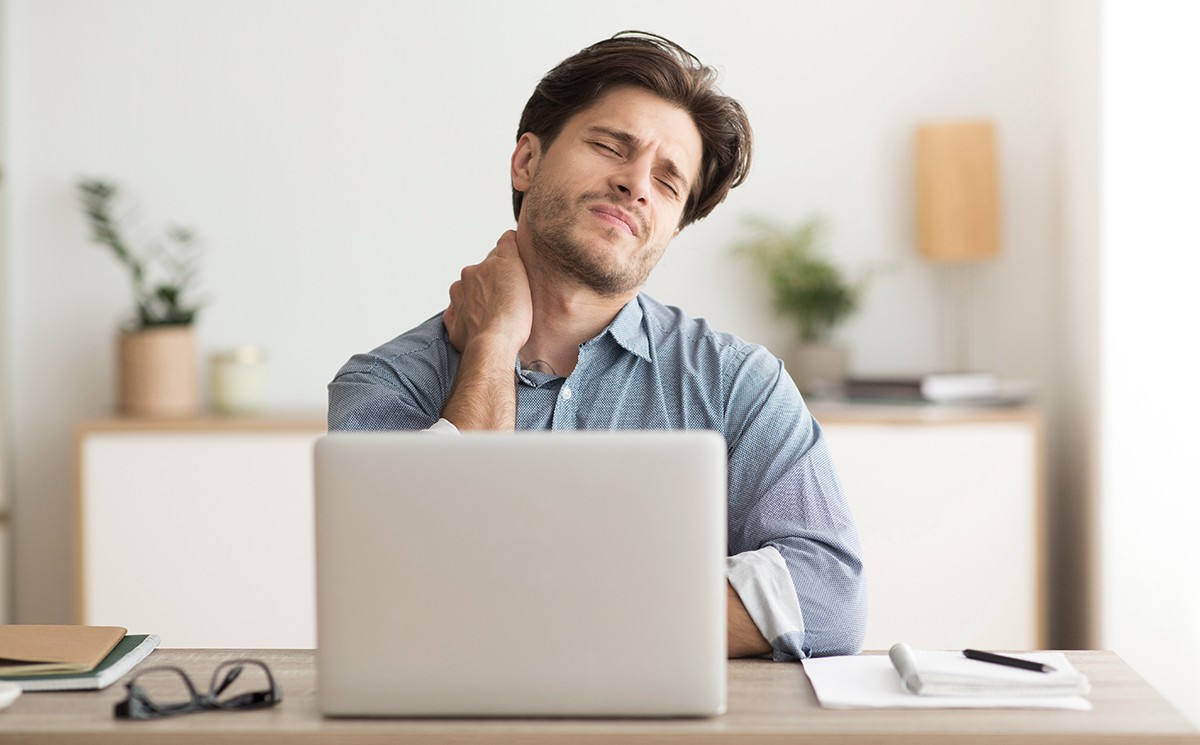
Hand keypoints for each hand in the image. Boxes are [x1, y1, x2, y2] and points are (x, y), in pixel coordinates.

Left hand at [443, 230, 532, 355]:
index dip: (507, 269)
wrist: (495, 344)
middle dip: (491, 286)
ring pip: (469, 300)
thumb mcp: (513, 267)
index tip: (515, 278)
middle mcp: (461, 286)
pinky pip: (461, 322)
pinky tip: (484, 327)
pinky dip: (470, 322)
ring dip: (480, 303)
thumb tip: (506, 235)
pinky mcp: (455, 330)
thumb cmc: (509, 310)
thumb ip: (507, 246)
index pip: (492, 261)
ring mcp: (457, 309)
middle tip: (509, 299)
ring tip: (498, 315)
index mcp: (473, 270)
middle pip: (479, 281)